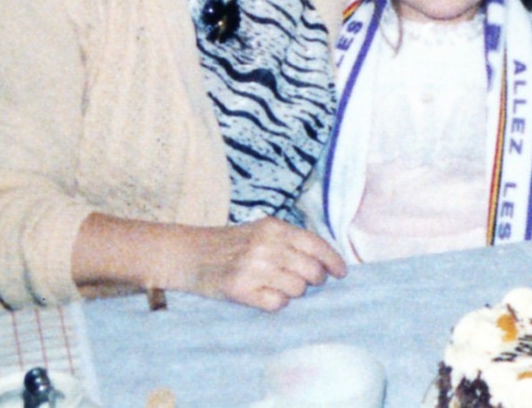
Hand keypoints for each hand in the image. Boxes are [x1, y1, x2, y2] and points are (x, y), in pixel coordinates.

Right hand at [169, 218, 346, 312]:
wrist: (190, 254)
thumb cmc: (230, 244)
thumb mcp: (261, 230)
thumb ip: (289, 240)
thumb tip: (324, 258)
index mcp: (275, 228)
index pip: (316, 245)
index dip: (333, 261)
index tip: (341, 273)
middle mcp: (266, 246)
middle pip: (311, 270)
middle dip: (314, 280)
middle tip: (307, 282)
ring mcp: (253, 268)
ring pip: (297, 289)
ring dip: (294, 292)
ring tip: (279, 286)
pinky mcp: (240, 290)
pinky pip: (276, 303)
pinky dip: (277, 303)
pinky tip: (266, 295)